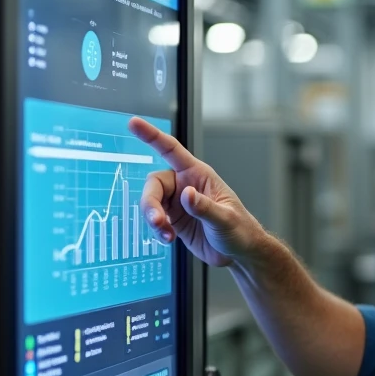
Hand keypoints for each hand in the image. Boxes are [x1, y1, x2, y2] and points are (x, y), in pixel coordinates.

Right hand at [129, 117, 265, 267]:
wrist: (240, 253)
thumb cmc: (241, 230)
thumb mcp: (226, 218)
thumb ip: (205, 207)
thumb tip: (186, 193)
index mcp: (199, 174)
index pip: (171, 150)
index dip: (152, 136)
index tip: (134, 123)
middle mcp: (185, 185)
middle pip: (155, 184)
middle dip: (150, 202)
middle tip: (157, 221)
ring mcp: (178, 203)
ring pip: (151, 203)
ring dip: (152, 218)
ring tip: (165, 234)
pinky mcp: (174, 220)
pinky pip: (155, 219)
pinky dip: (156, 229)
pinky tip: (167, 238)